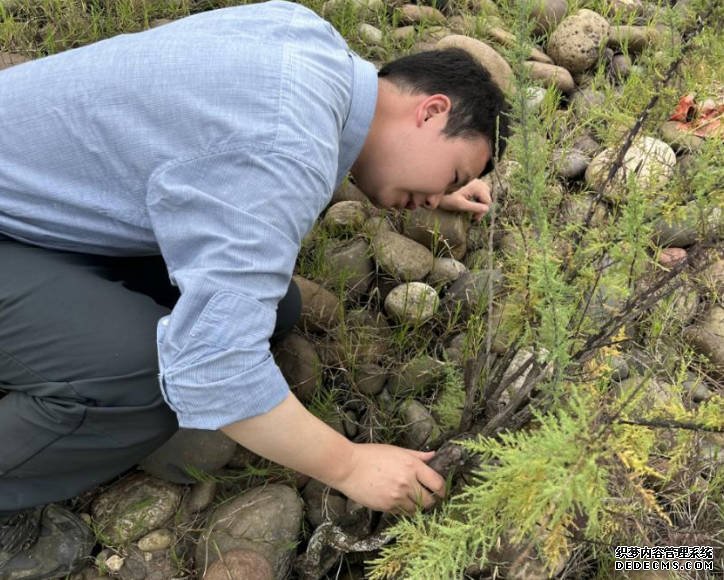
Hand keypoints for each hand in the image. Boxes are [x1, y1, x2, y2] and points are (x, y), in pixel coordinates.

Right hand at [330, 443, 445, 513]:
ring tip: (409, 500)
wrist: (348, 467)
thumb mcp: (396, 450)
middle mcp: (407, 482)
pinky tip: (396, 501)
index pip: (437, 483)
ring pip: (416, 509)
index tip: (440, 492)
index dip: (442, 490)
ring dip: (415, 507)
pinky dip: (402, 509)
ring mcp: (397, 496)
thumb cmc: (370, 455)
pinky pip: (402, 513)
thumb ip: (417, 455)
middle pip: (429, 501)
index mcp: (412, 465)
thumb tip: (434, 455)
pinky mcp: (387, 507)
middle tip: (426, 498)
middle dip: (430, 501)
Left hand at [438, 179, 491, 221]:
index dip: (482, 212)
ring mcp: (475, 180)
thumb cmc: (446, 197)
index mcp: (477, 186)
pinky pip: (479, 190)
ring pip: (483, 193)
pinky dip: (476, 197)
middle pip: (487, 196)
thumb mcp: (460, 204)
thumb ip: (474, 207)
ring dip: (479, 202)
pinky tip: (469, 201)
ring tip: (471, 209)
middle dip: (481, 207)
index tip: (474, 218)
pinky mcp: (471, 181)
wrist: (435, 189)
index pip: (487, 201)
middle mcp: (478, 181)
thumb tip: (486, 209)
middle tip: (473, 216)